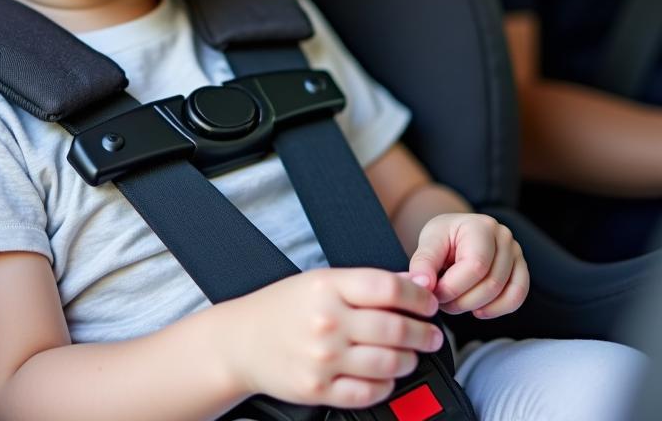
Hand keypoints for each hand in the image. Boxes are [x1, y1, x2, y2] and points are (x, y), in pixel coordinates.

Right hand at [219, 267, 443, 409]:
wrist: (240, 341)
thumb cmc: (281, 307)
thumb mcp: (318, 281)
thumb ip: (363, 283)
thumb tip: (412, 281)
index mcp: (326, 286)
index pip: (388, 287)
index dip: (418, 295)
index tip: (428, 302)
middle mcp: (326, 321)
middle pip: (395, 328)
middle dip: (425, 333)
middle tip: (433, 334)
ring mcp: (323, 358)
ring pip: (389, 363)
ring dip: (410, 359)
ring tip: (411, 354)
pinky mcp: (319, 389)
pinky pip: (369, 392)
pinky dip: (386, 385)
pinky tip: (386, 375)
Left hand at [408, 213, 528, 318]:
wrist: (456, 234)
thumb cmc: (443, 237)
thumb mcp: (428, 242)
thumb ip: (423, 263)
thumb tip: (421, 284)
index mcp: (481, 226)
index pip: (475, 266)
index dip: (453, 287)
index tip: (433, 293)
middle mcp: (503, 237)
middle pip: (490, 284)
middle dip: (461, 301)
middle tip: (440, 301)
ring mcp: (516, 253)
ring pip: (503, 293)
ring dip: (475, 306)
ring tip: (453, 303)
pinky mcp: (520, 269)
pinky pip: (516, 297)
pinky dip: (497, 309)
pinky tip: (478, 310)